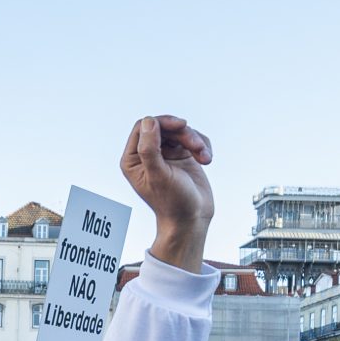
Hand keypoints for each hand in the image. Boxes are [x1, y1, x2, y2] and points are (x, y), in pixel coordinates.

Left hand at [121, 115, 214, 269]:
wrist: (192, 219)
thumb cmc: (172, 203)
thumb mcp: (158, 175)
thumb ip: (149, 148)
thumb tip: (149, 122)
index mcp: (133, 160)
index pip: (143, 127)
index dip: (162, 122)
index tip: (181, 126)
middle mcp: (147, 155)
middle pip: (163, 126)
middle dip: (182, 133)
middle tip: (196, 145)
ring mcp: (165, 155)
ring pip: (180, 131)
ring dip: (195, 140)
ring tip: (203, 157)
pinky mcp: (182, 156)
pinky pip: (192, 139)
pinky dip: (202, 146)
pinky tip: (206, 159)